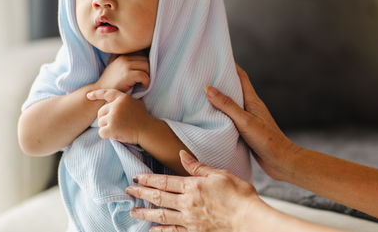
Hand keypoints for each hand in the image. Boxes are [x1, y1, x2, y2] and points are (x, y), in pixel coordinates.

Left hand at [87, 88, 153, 144]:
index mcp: (122, 98)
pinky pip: (101, 132)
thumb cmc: (143, 118)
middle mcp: (116, 106)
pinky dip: (107, 135)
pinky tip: (116, 135)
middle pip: (100, 112)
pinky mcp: (112, 127)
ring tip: (118, 129)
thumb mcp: (136, 103)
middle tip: (116, 124)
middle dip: (105, 119)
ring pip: (100, 123)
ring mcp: (113, 116)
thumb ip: (125, 101)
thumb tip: (118, 100)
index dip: (97, 94)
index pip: (107, 93)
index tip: (88, 95)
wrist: (148, 130)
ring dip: (107, 128)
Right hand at [96, 53, 149, 91]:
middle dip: (147, 69)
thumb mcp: (115, 64)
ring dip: (148, 75)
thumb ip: (124, 57)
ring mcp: (125, 65)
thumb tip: (140, 52)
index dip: (145, 62)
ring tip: (143, 82)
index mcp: (122, 54)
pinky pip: (143, 75)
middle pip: (146, 59)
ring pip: (146, 66)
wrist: (100, 90)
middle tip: (144, 78)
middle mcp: (123, 57)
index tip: (143, 71)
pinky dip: (146, 82)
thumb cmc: (110, 79)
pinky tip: (143, 86)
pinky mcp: (126, 75)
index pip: (142, 53)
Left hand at [127, 150, 263, 231]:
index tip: (136, 177)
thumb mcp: (220, 174)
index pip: (164, 181)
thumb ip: (198, 167)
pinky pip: (172, 231)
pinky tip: (152, 229)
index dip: (148, 179)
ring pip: (161, 215)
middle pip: (158, 197)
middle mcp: (187, 203)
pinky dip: (160, 230)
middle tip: (128, 191)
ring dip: (145, 212)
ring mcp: (189, 220)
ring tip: (133, 211)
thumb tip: (182, 155)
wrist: (249, 220)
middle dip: (141, 194)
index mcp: (193, 186)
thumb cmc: (239, 195)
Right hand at [205, 65, 298, 180]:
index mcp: (252, 100)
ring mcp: (249, 120)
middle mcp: (251, 107)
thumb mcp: (244, 120)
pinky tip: (211, 120)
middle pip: (235, 89)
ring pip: (232, 105)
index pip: (241, 77)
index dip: (231, 66)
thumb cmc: (266, 140)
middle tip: (204, 77)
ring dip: (220, 100)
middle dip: (222, 82)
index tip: (218, 58)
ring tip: (202, 96)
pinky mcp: (247, 132)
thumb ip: (227, 105)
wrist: (281, 161)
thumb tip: (208, 87)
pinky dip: (222, 116)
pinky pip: (231, 119)